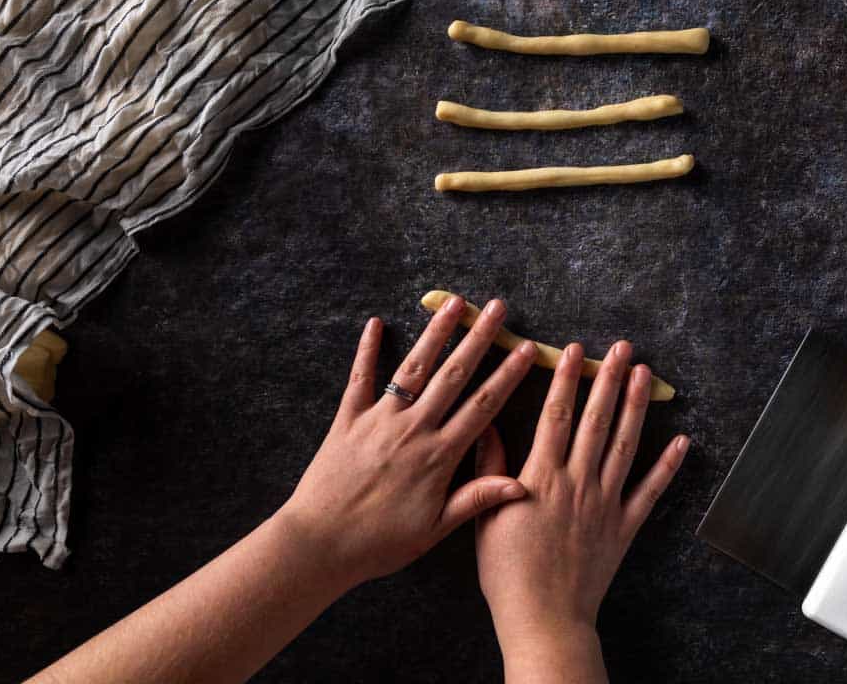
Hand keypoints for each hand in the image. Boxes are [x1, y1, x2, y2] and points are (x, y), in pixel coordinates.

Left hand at [277, 296, 536, 591]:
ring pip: (414, 368)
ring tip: (455, 303)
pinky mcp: (347, 420)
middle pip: (453, 375)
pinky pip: (360, 378)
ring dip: (436, 332)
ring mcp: (379, 420)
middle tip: (497, 309)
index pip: (483, 406)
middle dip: (478, 338)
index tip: (527, 349)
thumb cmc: (379, 543)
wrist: (320, 544)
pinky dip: (367, 350)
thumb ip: (476, 499)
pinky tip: (375, 323)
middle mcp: (413, 429)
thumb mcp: (434, 529)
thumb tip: (522, 486)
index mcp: (439, 456)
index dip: (507, 374)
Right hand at [475, 340, 688, 680]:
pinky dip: (668, 465)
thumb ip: (490, 470)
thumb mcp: (485, 519)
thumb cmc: (507, 574)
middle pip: (596, 421)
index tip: (575, 352)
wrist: (543, 618)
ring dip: (637, 407)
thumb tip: (487, 428)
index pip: (556, 417)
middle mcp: (577, 483)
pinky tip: (681, 440)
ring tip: (646, 375)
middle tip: (621, 348)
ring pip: (625, 445)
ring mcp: (605, 503)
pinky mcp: (624, 526)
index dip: (566, 380)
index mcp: (541, 478)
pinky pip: (650, 491)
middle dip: (608, 380)